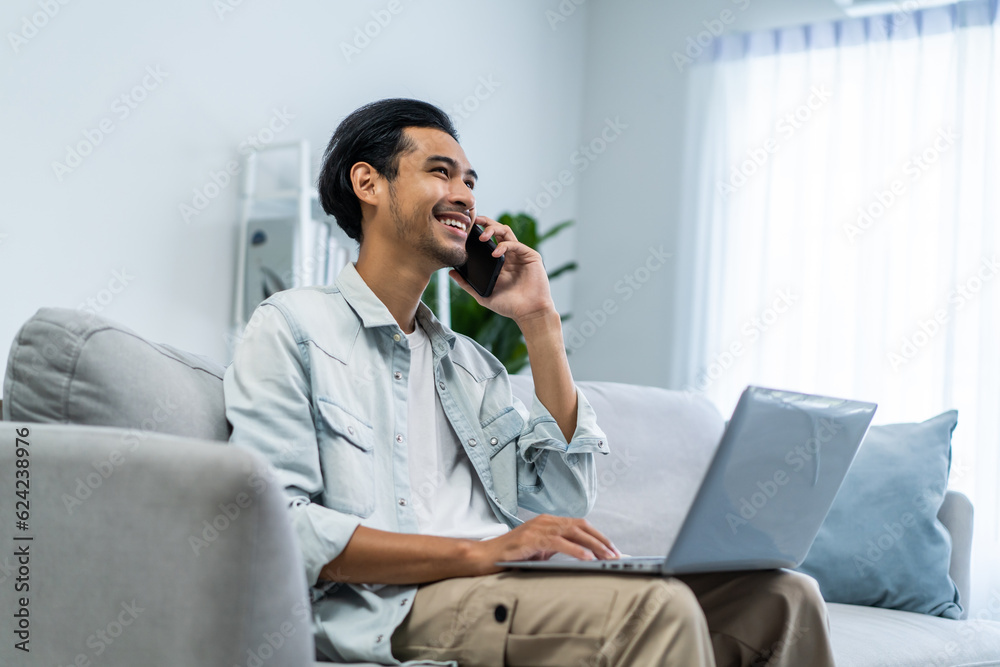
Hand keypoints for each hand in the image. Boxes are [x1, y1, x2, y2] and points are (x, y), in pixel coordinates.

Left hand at [449, 215, 555, 325]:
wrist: (529, 313)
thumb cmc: (509, 306)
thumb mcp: (482, 295)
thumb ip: (467, 284)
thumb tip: (450, 272)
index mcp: (499, 261)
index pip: (488, 239)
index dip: (478, 230)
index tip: (465, 228)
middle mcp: (510, 255)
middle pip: (497, 230)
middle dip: (486, 222)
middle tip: (474, 221)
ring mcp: (520, 254)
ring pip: (506, 232)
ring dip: (493, 229)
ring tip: (482, 236)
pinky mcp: (531, 256)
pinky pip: (516, 244)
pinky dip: (504, 246)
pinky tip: (496, 253)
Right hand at [471, 514, 620, 575]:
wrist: (485, 556)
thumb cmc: (511, 555)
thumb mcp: (538, 550)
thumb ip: (556, 548)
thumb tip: (580, 555)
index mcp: (548, 522)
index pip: (579, 525)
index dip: (598, 536)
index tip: (612, 549)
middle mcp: (545, 521)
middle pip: (581, 526)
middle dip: (601, 540)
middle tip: (616, 554)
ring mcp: (538, 528)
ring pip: (573, 532)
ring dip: (593, 545)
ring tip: (607, 557)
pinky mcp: (532, 538)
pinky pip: (558, 542)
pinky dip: (575, 550)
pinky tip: (587, 558)